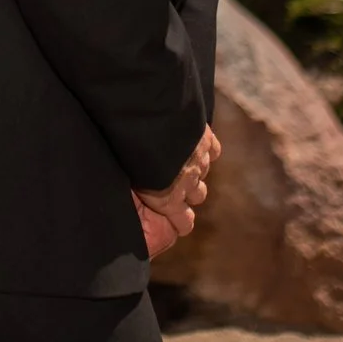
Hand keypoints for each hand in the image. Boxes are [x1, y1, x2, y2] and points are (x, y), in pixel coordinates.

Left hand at [131, 126, 219, 257]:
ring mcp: (199, 161)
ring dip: (196, 168)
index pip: (185, 221)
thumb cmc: (131, 151)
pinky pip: (213, 150)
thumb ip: (138, 187)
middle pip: (198, 195)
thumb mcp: (130, 177)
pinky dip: (206, 148)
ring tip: (182, 158)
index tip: (179, 218)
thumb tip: (132, 190)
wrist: (152, 120)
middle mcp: (187, 183)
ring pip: (204, 172)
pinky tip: (195, 142)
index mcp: (167, 199)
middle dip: (189, 190)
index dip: (182, 221)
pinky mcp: (206, 139)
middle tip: (175, 180)